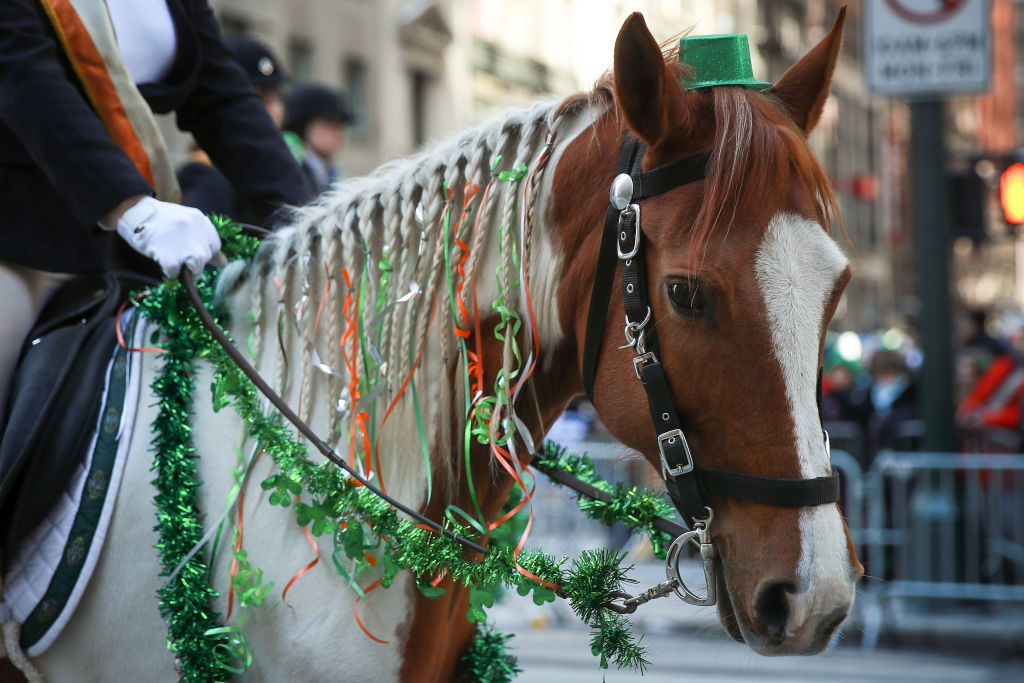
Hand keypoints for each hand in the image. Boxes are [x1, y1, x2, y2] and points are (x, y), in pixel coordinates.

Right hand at [102, 196, 221, 276]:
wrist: (134, 212)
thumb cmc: (159, 219)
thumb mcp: (185, 222)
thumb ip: (203, 239)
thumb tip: (224, 263)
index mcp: (201, 221)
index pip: (214, 245)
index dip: (203, 250)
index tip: (190, 249)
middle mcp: (197, 234)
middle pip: (205, 258)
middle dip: (193, 260)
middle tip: (177, 252)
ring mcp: (185, 247)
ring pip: (197, 268)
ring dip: (185, 268)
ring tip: (172, 259)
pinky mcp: (171, 258)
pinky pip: (176, 273)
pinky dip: (169, 271)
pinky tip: (161, 259)